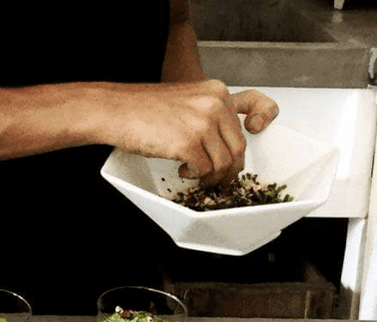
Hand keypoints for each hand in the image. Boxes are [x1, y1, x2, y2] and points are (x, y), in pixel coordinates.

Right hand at [114, 81, 279, 186]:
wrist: (116, 110)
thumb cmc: (143, 108)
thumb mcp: (186, 100)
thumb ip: (210, 113)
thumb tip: (224, 140)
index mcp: (216, 91)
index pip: (254, 109)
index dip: (260, 123)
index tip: (255, 132)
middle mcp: (214, 104)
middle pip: (238, 145)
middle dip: (230, 166)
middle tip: (220, 175)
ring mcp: (202, 124)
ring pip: (224, 162)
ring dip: (212, 175)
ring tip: (197, 174)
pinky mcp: (188, 143)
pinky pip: (204, 170)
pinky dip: (195, 175)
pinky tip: (182, 170)